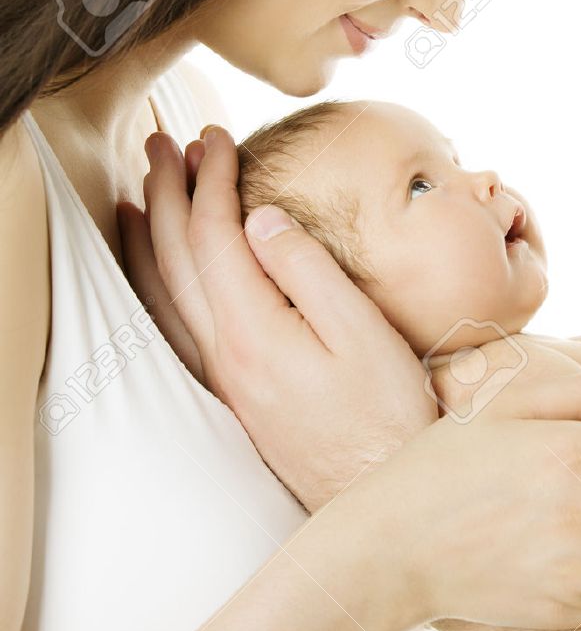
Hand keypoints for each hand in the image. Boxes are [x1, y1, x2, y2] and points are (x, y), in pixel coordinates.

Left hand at [120, 126, 436, 511]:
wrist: (379, 494)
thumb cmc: (387, 413)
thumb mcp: (362, 332)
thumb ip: (308, 271)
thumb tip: (260, 220)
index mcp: (253, 330)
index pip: (214, 236)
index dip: (209, 180)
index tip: (217, 136)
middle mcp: (223, 354)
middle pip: (176, 259)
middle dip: (166, 192)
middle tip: (162, 140)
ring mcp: (224, 378)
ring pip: (164, 294)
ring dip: (152, 235)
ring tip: (144, 190)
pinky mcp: (235, 394)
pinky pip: (174, 325)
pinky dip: (158, 286)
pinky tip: (163, 272)